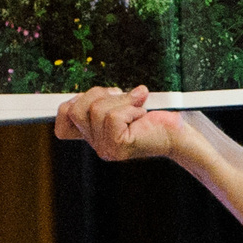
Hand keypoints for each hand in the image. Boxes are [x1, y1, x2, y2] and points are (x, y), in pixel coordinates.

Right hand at [55, 86, 194, 163]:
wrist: (179, 133)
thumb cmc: (155, 118)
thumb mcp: (122, 105)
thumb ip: (102, 102)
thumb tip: (87, 94)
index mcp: (95, 136)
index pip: (62, 123)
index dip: (73, 104)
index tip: (102, 98)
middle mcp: (97, 146)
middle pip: (75, 109)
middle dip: (100, 94)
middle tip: (125, 99)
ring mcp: (106, 148)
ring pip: (96, 109)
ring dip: (121, 101)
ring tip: (137, 108)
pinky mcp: (118, 146)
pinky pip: (112, 116)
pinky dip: (130, 108)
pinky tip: (142, 116)